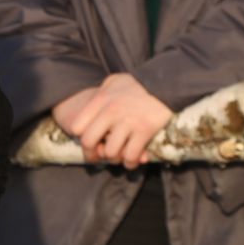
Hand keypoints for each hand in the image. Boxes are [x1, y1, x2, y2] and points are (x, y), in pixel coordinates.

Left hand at [56, 74, 174, 167]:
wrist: (166, 85)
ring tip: (118, 156)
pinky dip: (130, 162)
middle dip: (92, 154)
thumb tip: (92, 100)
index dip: (80, 138)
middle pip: (88, 142)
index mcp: (100, 100)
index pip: (77, 126)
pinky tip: (132, 160)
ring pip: (110, 152)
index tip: (90, 141)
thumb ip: (101, 90)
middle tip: (100, 156)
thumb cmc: (138, 85)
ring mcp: (127, 122)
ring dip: (114, 159)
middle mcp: (111, 111)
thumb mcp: (115, 81)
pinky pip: (131, 156)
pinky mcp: (144, 131)